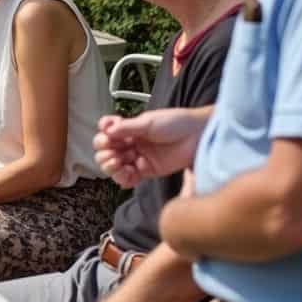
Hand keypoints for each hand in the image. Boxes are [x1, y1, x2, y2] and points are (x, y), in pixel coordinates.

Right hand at [94, 107, 208, 187]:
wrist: (198, 134)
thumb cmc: (176, 122)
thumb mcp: (148, 122)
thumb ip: (127, 128)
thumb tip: (106, 131)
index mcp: (129, 129)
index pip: (106, 135)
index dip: (103, 136)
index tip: (107, 133)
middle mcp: (131, 144)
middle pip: (106, 153)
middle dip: (104, 153)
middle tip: (112, 151)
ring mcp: (138, 158)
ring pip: (114, 167)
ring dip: (111, 166)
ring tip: (118, 162)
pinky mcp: (148, 171)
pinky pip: (129, 179)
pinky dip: (123, 178)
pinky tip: (127, 172)